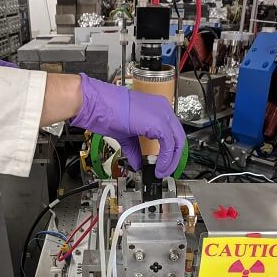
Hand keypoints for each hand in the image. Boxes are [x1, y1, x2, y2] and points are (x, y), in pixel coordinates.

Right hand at [70, 73, 184, 177]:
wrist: (97, 105)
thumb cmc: (107, 112)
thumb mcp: (126, 135)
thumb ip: (135, 150)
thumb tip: (137, 163)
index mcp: (157, 108)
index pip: (172, 132)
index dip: (171, 150)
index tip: (166, 163)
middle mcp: (163, 109)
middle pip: (179, 137)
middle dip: (174, 158)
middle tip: (166, 170)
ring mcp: (162, 114)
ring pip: (178, 142)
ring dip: (171, 161)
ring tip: (161, 171)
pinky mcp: (159, 123)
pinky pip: (170, 145)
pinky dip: (166, 159)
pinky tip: (159, 167)